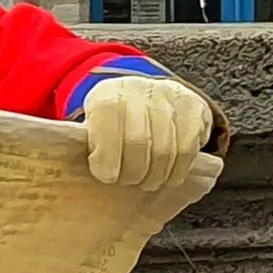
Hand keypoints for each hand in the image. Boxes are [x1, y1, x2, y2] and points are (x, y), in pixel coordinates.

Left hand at [83, 76, 212, 190]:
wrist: (144, 96)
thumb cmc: (113, 124)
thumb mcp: (93, 129)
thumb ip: (88, 148)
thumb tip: (78, 179)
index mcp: (105, 95)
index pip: (106, 127)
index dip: (107, 160)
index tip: (107, 177)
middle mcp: (138, 89)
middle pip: (138, 142)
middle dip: (133, 172)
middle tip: (130, 182)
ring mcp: (169, 96)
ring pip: (166, 149)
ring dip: (156, 175)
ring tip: (148, 182)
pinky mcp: (194, 107)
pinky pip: (189, 149)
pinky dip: (178, 170)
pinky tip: (169, 175)